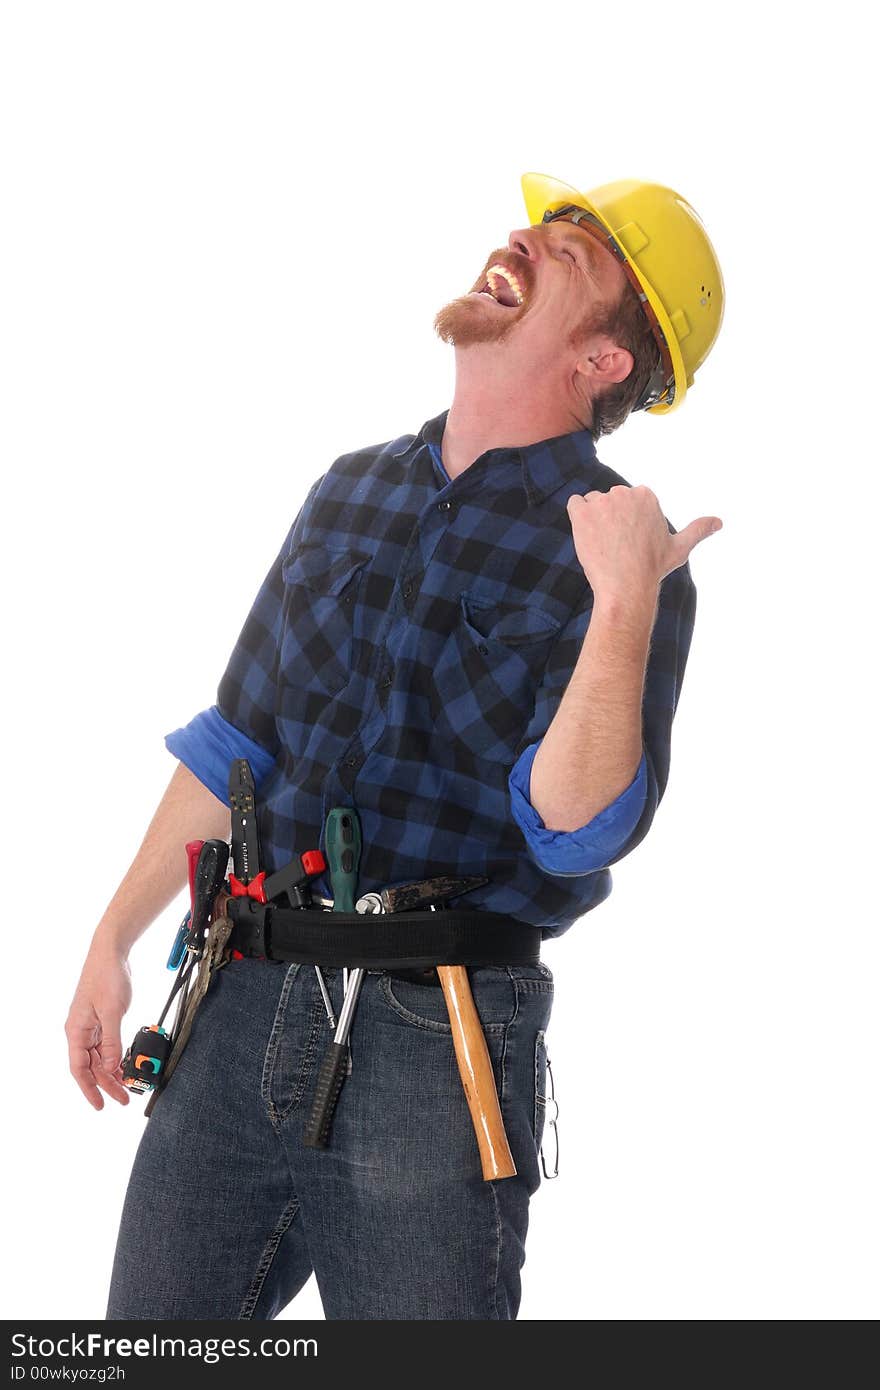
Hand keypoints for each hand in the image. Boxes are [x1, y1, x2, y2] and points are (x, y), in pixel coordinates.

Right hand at [65, 938, 132, 1109]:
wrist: (112, 953)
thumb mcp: (111, 1012)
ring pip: (101, 1058)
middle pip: (92, 1067)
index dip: (89, 1089)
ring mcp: (92, 1027)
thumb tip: (111, 1068)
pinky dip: (117, 1057)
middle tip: (124, 1099)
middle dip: (107, 1084)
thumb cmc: (106, 977)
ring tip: (128, 1087)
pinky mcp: (103, 1021)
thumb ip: (112, 1042)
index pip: (79, 1068)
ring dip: (113, 1073)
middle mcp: (81, 1032)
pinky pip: (108, 1046)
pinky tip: (127, 1066)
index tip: (100, 1105)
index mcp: (76, 1031)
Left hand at [566, 485, 721, 601]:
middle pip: (609, 501)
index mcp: (646, 495)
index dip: (626, 522)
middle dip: (610, 520)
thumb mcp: (679, 548)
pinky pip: (574, 504)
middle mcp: (625, 492)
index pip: (627, 501)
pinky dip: (577, 518)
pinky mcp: (582, 512)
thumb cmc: (652, 568)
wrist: (626, 586)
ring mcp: (602, 501)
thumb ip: (698, 530)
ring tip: (604, 545)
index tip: (630, 541)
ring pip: (591, 504)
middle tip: (617, 546)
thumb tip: (719, 522)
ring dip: (594, 520)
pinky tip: (588, 536)